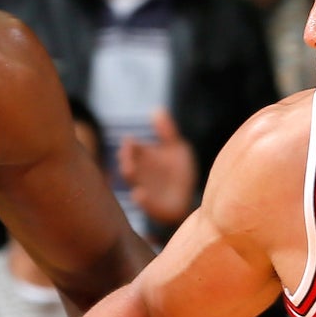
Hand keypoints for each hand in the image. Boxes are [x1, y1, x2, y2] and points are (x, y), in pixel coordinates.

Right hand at [119, 109, 196, 228]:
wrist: (190, 196)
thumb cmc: (179, 171)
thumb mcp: (177, 148)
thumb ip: (167, 131)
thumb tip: (157, 110)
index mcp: (144, 158)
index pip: (132, 149)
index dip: (129, 145)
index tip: (129, 141)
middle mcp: (141, 173)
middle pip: (128, 164)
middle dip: (126, 159)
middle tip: (125, 154)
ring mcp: (145, 189)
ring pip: (133, 182)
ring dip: (129, 176)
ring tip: (129, 170)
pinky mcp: (154, 206)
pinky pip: (145, 204)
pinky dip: (141, 200)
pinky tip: (139, 193)